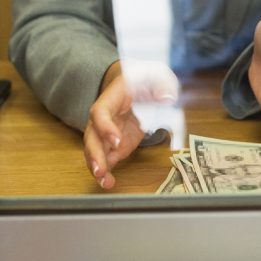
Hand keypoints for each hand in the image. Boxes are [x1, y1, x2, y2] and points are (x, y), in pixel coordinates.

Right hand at [84, 60, 178, 188]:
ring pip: (94, 150)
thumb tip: (167, 97)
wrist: (138, 87)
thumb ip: (161, 85)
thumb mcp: (156, 76)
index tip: (116, 141)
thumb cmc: (144, 80)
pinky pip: (105, 159)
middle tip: (100, 170)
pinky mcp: (113, 146)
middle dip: (94, 153)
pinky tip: (109, 183)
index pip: (101, 113)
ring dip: (97, 167)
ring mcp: (107, 133)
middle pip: (92, 135)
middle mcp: (104, 117)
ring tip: (104, 182)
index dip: (105, 127)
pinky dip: (105, 172)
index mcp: (111, 98)